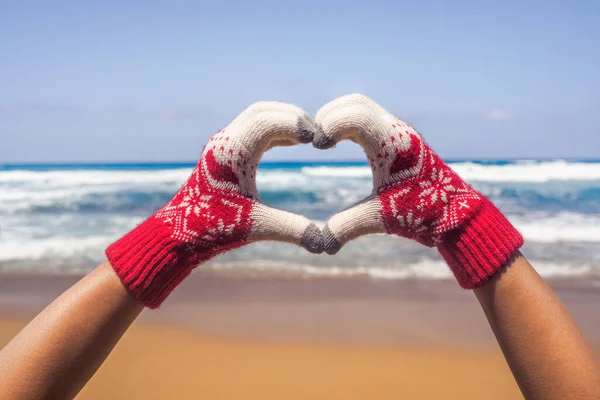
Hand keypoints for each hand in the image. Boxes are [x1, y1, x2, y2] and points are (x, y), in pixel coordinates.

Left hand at [107, 102, 322, 307]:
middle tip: (318, 134)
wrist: (177, 233)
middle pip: (263, 111)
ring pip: (257, 116)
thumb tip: (324, 241)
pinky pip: (252, 128)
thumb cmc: (211, 228)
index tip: (320, 139)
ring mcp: (223, 144)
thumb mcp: (255, 226)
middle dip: (292, 117)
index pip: (268, 122)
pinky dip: (274, 129)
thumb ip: (291, 229)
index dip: (296, 126)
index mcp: (231, 152)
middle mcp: (225, 141)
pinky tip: (293, 142)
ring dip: (282, 120)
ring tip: (309, 137)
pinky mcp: (224, 151)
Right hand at [313, 94, 522, 287]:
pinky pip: (367, 115)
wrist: (456, 211)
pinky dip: (347, 121)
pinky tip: (338, 142)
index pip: (355, 115)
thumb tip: (320, 243)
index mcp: (392, 143)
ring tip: (324, 141)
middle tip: (316, 142)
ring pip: (361, 105)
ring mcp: (396, 130)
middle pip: (354, 103)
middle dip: (329, 117)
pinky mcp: (396, 137)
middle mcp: (395, 130)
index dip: (329, 125)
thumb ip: (347, 226)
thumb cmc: (424, 213)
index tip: (318, 148)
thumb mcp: (381, 218)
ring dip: (338, 116)